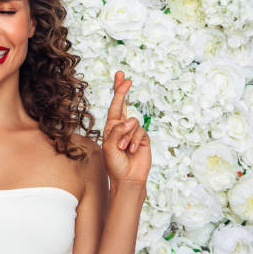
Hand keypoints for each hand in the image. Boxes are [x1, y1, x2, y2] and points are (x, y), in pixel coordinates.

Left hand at [101, 71, 150, 185]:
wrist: (127, 178)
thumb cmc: (114, 164)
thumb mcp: (109, 147)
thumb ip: (117, 132)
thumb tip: (130, 120)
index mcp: (111, 127)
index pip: (114, 106)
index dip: (118, 92)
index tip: (121, 78)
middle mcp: (122, 127)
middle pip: (123, 104)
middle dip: (122, 90)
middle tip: (123, 75)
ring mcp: (133, 132)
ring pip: (131, 123)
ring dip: (126, 137)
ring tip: (123, 149)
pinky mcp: (143, 138)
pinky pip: (139, 132)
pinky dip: (133, 141)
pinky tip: (131, 151)